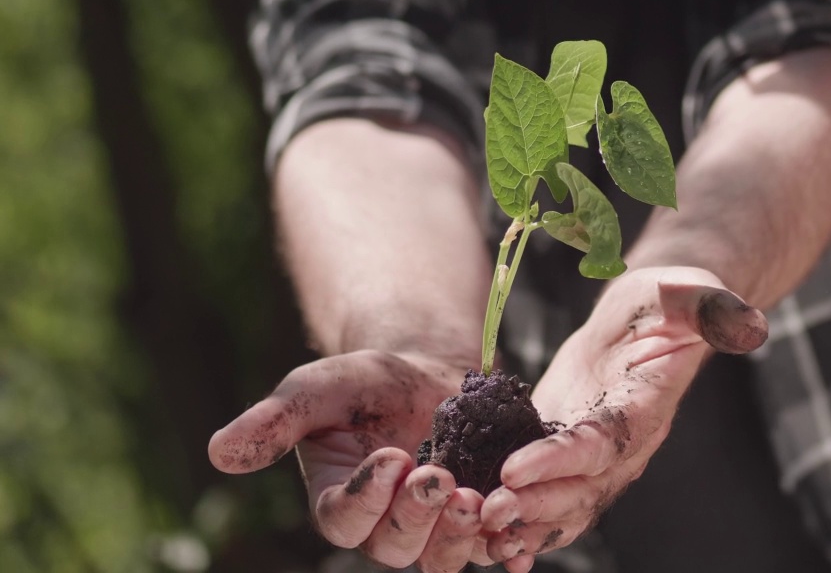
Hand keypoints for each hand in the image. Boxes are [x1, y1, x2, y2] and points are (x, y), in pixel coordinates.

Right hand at [208, 349, 485, 571]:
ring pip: (441, 557)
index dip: (366, 499)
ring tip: (476, 498)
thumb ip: (275, 421)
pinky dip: (504, 544)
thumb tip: (218, 452)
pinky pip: (489, 545)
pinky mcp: (477, 520)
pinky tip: (517, 532)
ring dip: (458, 535)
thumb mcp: (317, 389)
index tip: (389, 457)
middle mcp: (383, 526)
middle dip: (417, 515)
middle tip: (438, 477)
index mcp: (339, 502)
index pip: (344, 521)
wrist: (427, 371)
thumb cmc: (363, 382)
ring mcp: (432, 529)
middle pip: (395, 545)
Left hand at [475, 266, 766, 569]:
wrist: (654, 317)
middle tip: (486, 511)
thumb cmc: (671, 299)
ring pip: (562, 505)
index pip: (604, 442)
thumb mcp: (690, 292)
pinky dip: (516, 519)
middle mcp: (624, 446)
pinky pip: (544, 495)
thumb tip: (752, 325)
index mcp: (647, 408)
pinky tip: (479, 536)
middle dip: (533, 504)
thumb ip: (715, 309)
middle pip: (580, 489)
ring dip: (522, 524)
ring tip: (478, 535)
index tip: (516, 469)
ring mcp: (595, 456)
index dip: (561, 460)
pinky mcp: (564, 450)